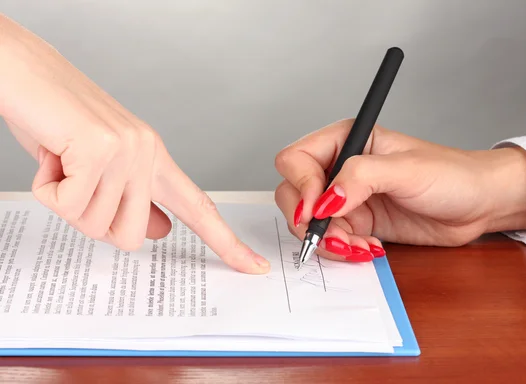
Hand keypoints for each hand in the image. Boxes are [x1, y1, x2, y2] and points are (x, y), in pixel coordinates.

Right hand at [0, 14, 268, 273]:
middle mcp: (148, 155)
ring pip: (95, 225)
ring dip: (67, 202)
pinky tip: (50, 155)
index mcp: (154, 159)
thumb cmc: (57, 120)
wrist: (23, 70)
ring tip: (61, 163)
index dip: (227, 242)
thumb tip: (162, 232)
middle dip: (95, 223)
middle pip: (133, 238)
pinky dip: (47, 188)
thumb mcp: (102, 166)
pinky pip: (68, 206)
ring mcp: (127, 151)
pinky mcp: (100, 149)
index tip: (255, 267)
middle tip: (76, 185)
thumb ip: (135, 199)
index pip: (199, 208)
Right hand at [274, 119, 525, 261]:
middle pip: (294, 193)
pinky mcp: (357, 222)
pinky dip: (342, 250)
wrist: (479, 205)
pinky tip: (368, 249)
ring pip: (309, 222)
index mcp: (346, 140)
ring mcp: (347, 197)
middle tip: (334, 236)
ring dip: (327, 240)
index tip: (317, 210)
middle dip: (309, 221)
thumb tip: (324, 200)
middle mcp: (341, 167)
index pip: (296, 159)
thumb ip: (361, 177)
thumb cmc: (452, 175)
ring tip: (358, 246)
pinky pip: (331, 239)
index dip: (301, 186)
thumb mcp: (406, 169)